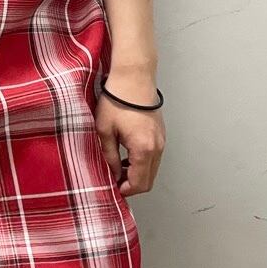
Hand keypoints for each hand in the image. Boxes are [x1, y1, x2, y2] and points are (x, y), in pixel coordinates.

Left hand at [95, 72, 165, 196]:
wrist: (134, 77)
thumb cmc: (117, 100)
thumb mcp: (104, 130)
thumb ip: (109, 156)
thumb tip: (113, 172)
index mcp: (143, 149)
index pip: (139, 183)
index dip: (125, 190)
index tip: (113, 187)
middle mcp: (157, 147)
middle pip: (149, 180)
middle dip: (132, 184)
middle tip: (115, 179)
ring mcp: (161, 140)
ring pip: (152, 169)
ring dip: (137, 173)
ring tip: (118, 165)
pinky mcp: (161, 133)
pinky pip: (154, 156)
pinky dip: (143, 162)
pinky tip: (127, 154)